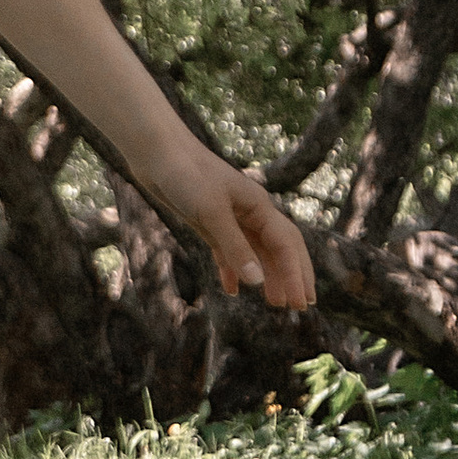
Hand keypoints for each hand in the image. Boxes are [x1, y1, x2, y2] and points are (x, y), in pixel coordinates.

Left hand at [157, 154, 316, 308]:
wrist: (156, 152)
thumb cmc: (186, 175)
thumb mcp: (211, 212)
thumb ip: (234, 246)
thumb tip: (258, 280)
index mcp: (259, 206)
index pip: (286, 245)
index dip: (295, 274)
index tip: (300, 303)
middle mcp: (250, 212)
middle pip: (279, 248)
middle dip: (292, 275)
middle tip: (301, 306)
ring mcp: (229, 217)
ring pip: (255, 251)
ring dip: (266, 276)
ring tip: (274, 303)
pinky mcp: (208, 220)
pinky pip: (227, 250)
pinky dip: (232, 269)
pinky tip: (233, 290)